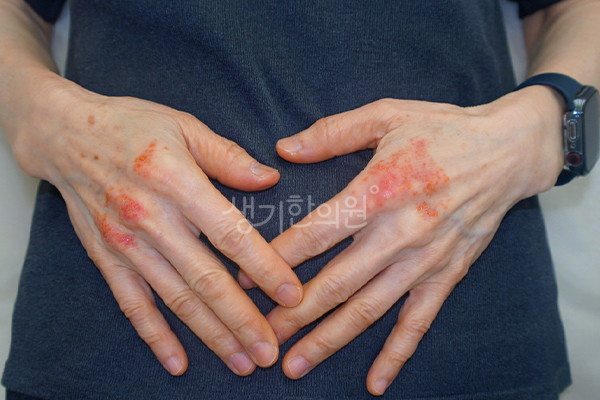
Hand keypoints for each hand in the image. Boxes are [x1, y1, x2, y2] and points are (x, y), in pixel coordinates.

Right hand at [10, 76, 302, 375]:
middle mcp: (151, 219)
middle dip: (242, 319)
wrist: (66, 135)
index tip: (291, 295)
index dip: (264, 267)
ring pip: (175, 299)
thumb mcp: (185, 126)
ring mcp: (126, 243)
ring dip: (210, 335)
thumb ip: (228, 157)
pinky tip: (178, 362)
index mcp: (177, 182)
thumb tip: (269, 179)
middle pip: (205, 279)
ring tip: (241, 362)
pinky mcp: (106, 257)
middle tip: (270, 349)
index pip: (230, 234)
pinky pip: (132, 304)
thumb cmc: (132, 126)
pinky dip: (155, 336)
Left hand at [260, 89, 562, 394]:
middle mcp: (400, 232)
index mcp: (379, 189)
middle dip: (294, 312)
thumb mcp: (386, 115)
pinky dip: (397, 354)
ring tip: (295, 364)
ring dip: (330, 339)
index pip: (316, 233)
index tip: (244, 278)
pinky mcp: (447, 275)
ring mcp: (425, 260)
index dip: (276, 258)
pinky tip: (375, 382)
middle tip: (259, 334)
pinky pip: (419, 322)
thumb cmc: (443, 130)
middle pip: (337, 282)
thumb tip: (283, 149)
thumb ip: (332, 133)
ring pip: (369, 309)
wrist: (507, 151)